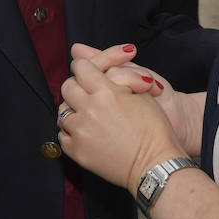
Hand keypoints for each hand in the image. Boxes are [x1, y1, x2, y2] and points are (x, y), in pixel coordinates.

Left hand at [67, 44, 204, 155]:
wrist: (156, 166)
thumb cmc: (155, 128)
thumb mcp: (142, 92)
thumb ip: (116, 72)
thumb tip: (83, 52)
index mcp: (106, 92)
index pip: (81, 67)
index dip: (87, 68)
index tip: (93, 74)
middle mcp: (89, 110)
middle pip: (68, 87)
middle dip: (78, 88)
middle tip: (92, 95)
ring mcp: (81, 132)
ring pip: (63, 111)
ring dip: (75, 111)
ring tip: (91, 116)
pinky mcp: (78, 152)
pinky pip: (63, 135)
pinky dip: (72, 132)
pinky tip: (88, 132)